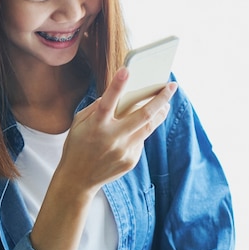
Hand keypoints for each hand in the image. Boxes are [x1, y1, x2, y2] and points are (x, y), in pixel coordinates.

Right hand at [57, 67, 176, 193]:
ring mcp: (123, 151)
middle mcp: (112, 138)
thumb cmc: (77, 146)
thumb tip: (117, 95)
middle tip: (171, 86)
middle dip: (160, 99)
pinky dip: (141, 131)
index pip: (107, 102)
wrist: (77, 180)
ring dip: (160, 113)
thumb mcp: (79, 123)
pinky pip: (140, 141)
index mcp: (96, 126)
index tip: (127, 69)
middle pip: (142, 116)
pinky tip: (139, 128)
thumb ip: (96, 108)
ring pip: (149, 128)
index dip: (116, 85)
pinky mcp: (130, 160)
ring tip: (166, 103)